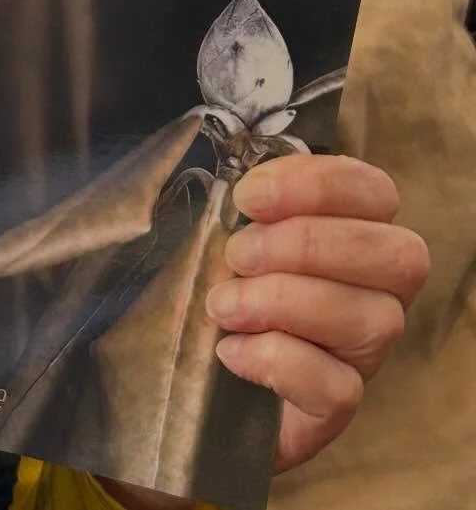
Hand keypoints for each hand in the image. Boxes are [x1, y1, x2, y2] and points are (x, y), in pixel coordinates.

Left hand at [205, 153, 428, 473]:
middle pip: (397, 254)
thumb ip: (245, 209)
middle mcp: (378, 291)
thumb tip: (240, 185)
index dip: (318, 185)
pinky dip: (277, 360)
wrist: (193, 377)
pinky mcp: (338, 405)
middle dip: (306, 244)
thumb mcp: (225, 233)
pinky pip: (339, 386)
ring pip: (372, 319)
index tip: (248, 198)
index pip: (374, 191)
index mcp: (354, 232)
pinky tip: (231, 351)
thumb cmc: (218, 285)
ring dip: (284, 301)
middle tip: (237, 254)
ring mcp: (365, 352)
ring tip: (224, 304)